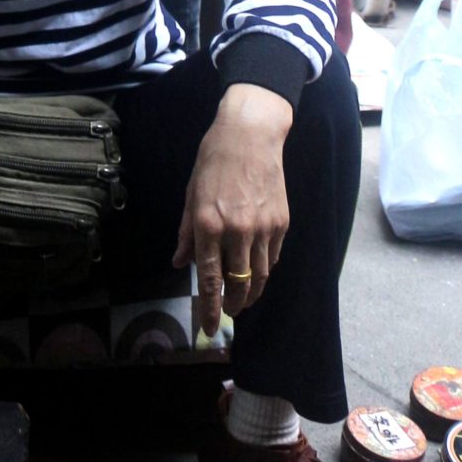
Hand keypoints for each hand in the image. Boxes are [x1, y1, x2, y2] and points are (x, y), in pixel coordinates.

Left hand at [175, 84, 292, 336]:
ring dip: (251, 294)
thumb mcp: (191, 195)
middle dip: (233, 305)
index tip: (209, 327)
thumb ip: (187, 233)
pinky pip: (273, 258)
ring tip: (243, 299)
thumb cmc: (213, 160)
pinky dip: (264, 270)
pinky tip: (257, 271)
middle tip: (228, 312)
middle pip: (239, 284)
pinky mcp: (281, 222)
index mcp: (209, 225)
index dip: (210, 308)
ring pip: (260, 277)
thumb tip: (180, 262)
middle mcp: (237, 231)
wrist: (250, 134)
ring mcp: (263, 228)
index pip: (210, 279)